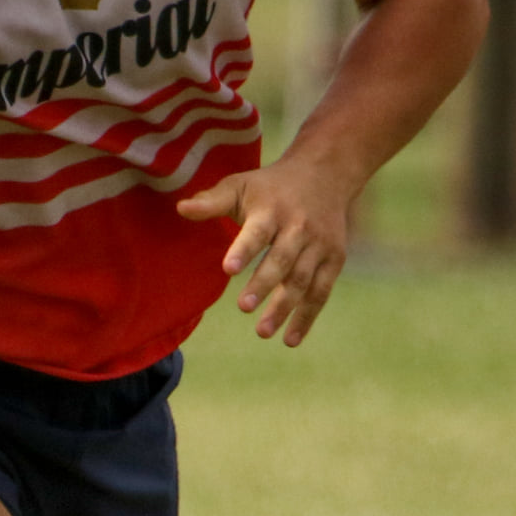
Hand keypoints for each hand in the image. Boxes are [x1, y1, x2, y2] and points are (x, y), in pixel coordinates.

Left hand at [177, 153, 351, 347]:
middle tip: (243, 307)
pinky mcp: (334, 260)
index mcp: (273, 209)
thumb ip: (212, 202)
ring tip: (262, 332)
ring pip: (302, 280)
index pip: (258, 231)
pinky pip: (321, 292)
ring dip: (284, 308)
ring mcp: (319, 245)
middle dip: (264, 284)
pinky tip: (289, 340)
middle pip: (282, 259)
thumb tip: (181, 209)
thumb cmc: (271, 187)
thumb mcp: (241, 185)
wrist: (325, 175)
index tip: (228, 270)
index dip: (244, 249)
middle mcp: (299, 227)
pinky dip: (307, 317)